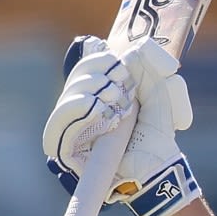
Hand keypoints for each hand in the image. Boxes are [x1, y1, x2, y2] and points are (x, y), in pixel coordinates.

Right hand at [43, 36, 200, 215]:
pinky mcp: (66, 152)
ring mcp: (72, 132)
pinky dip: (79, 108)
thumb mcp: (155, 93)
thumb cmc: (157, 136)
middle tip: (124, 90)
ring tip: (118, 104)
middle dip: (99, 76)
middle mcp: (82, 114)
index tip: (121, 65)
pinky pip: (59, 123)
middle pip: (75, 80)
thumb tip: (129, 48)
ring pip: (67, 97)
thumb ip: (144, 67)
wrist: (157, 168)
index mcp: (99, 97)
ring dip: (92, 91)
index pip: (85, 69)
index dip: (99, 60)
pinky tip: (99, 109)